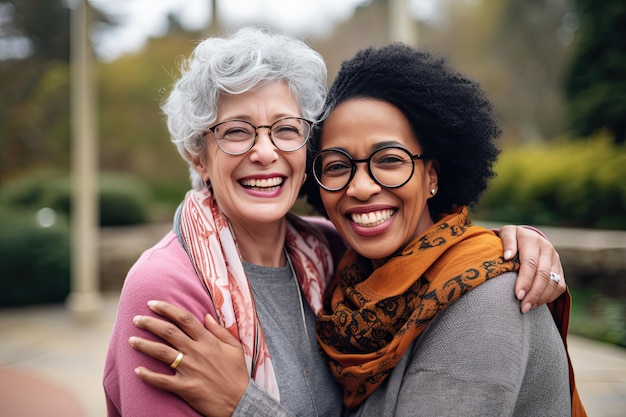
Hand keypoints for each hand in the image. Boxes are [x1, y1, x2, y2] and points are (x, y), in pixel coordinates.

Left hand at [129, 301, 249, 416]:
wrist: (240, 402)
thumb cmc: (237, 374)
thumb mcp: (234, 347)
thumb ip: (219, 330)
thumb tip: (206, 315)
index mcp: (208, 341)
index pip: (184, 319)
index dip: (167, 309)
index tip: (153, 304)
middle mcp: (197, 352)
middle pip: (169, 332)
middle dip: (150, 323)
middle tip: (136, 319)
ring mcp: (190, 370)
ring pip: (161, 352)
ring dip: (144, 345)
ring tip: (131, 340)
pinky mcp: (186, 387)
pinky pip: (162, 381)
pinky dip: (148, 376)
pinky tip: (137, 371)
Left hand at [498, 225, 565, 312]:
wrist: (528, 236)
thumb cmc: (512, 238)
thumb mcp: (507, 233)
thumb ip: (507, 242)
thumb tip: (507, 256)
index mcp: (533, 241)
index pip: (530, 263)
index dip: (525, 280)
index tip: (517, 295)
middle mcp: (547, 250)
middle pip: (543, 275)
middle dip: (533, 293)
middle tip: (523, 307)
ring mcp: (556, 260)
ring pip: (554, 283)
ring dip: (541, 298)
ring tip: (527, 307)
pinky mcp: (560, 269)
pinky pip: (560, 287)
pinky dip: (549, 297)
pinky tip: (536, 303)